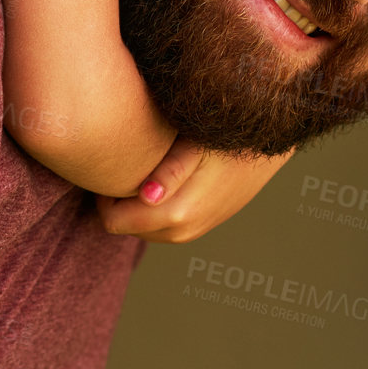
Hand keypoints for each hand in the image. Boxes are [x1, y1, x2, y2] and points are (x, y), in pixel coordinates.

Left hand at [97, 137, 293, 242]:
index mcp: (177, 213)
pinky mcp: (198, 226)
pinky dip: (148, 206)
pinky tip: (155, 176)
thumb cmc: (226, 136)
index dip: (102, 193)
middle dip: (115, 199)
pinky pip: (158, 224)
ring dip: (131, 203)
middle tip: (120, 162)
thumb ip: (171, 170)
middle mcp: (182, 231)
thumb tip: (145, 196)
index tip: (108, 163)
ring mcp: (191, 232)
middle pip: (123, 226)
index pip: (113, 220)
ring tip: (138, 166)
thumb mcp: (197, 144)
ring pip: (139, 227)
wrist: (265, 148)